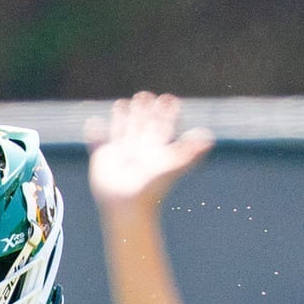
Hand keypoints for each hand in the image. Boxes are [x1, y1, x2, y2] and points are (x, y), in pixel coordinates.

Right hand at [85, 91, 214, 215]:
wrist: (127, 208)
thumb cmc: (151, 189)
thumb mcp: (173, 166)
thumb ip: (190, 152)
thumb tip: (209, 138)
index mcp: (156, 150)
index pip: (164, 127)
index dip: (167, 114)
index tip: (169, 99)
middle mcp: (139, 150)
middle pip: (143, 126)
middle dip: (144, 111)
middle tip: (145, 95)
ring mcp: (120, 154)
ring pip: (122, 130)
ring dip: (122, 117)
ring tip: (122, 103)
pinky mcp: (103, 160)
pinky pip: (98, 143)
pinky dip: (95, 134)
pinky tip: (93, 123)